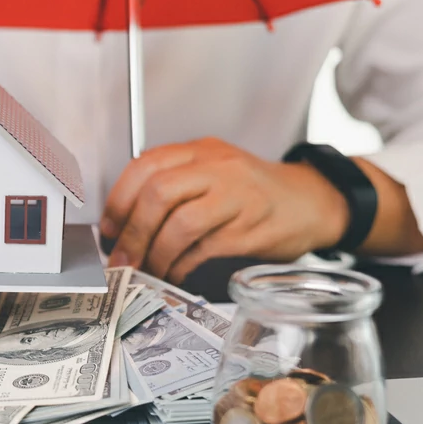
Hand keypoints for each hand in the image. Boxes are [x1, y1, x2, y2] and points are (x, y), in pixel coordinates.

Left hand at [99, 138, 349, 282]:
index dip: (119, 200)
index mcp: (202, 150)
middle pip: (158, 194)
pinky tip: (177, 273)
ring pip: (181, 224)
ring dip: (156, 254)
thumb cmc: (255, 191)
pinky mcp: (251, 229)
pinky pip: (206, 249)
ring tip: (149, 270)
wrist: (313, 201)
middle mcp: (218, 168)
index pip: (146, 166)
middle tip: (123, 258)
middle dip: (133, 233)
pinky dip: (183, 266)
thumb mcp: (214, 170)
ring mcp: (237, 197)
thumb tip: (124, 223)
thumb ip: (175, 185)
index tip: (110, 228)